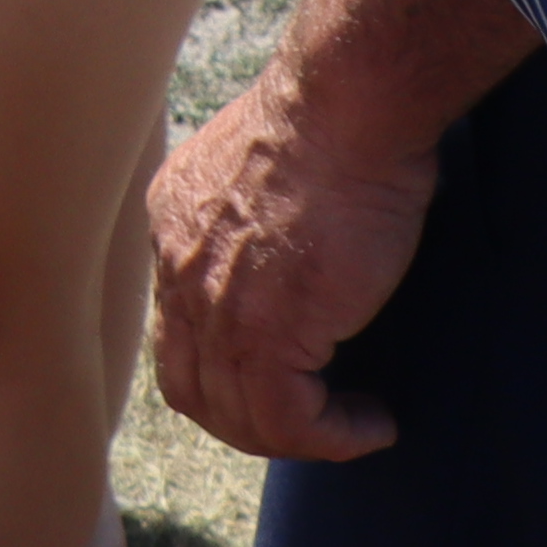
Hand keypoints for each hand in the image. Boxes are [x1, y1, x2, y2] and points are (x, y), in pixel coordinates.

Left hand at [147, 72, 439, 463]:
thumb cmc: (336, 119)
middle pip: (192, 387)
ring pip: (237, 415)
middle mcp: (178, 269)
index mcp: (174, 225)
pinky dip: (332, 438)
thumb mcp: (268, 164)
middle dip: (252, 422)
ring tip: (352, 426)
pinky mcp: (265, 333)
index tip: (281, 381)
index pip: (177, 331)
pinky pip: (288, 421)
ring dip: (298, 437)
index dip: (223, 373)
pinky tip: (372, 423)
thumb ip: (258, 211)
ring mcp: (215, 306)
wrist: (347, 108)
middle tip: (314, 424)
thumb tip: (295, 247)